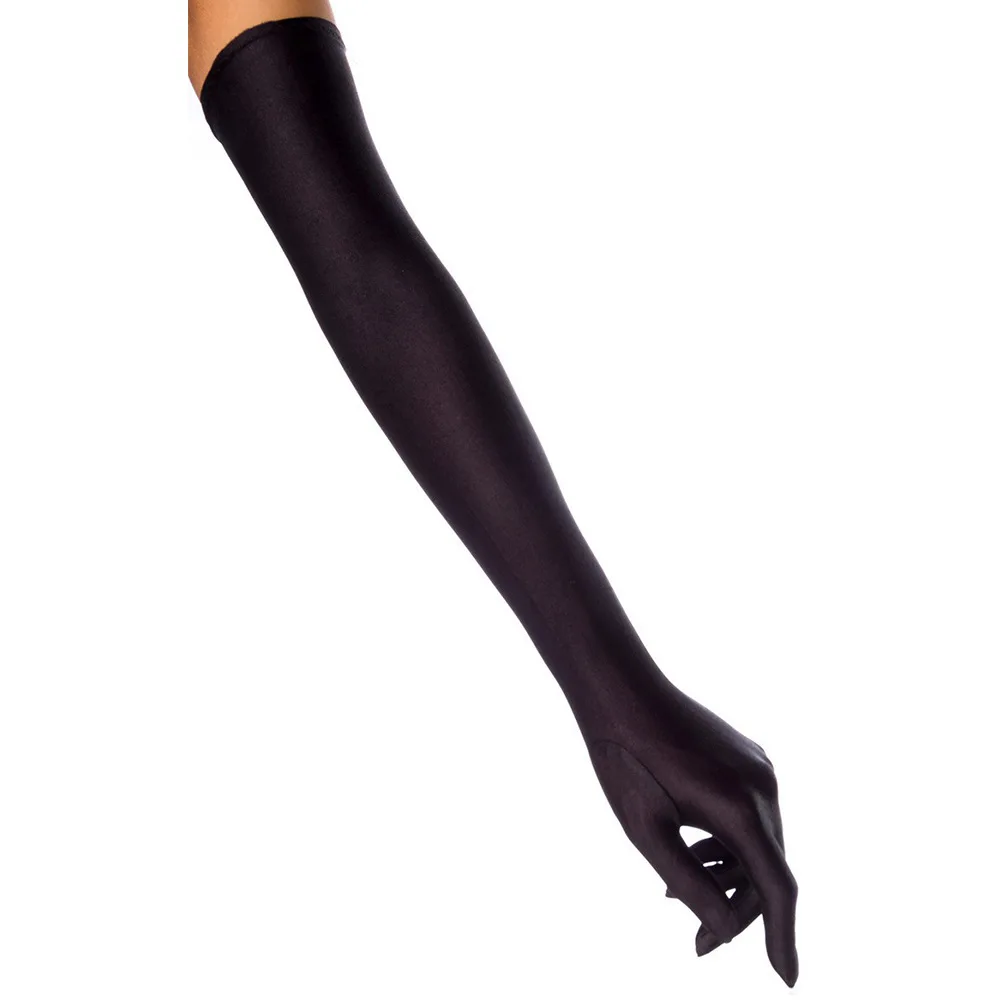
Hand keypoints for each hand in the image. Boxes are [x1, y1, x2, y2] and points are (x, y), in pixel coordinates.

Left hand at [583, 673, 797, 985]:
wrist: (620, 689)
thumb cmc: (626, 760)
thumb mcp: (646, 831)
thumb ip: (690, 885)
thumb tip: (724, 931)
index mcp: (741, 807)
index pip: (777, 889)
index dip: (782, 938)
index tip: (786, 981)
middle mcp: (762, 786)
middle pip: (766, 868)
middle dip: (738, 911)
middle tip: (697, 947)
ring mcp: (758, 768)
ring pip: (759, 841)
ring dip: (729, 876)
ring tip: (674, 893)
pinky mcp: (747, 758)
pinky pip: (751, 814)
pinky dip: (729, 843)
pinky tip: (692, 852)